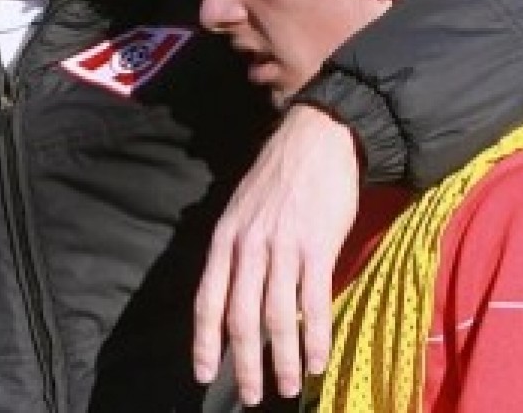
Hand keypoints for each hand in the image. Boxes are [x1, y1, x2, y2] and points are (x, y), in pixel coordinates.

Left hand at [193, 103, 360, 404]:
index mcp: (225, 238)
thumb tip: (233, 296)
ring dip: (283, 360)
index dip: (204, 341)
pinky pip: (313, 303)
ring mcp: (283, 248)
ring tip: (288, 387)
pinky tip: (318, 361)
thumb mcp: (241, 207)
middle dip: (243, 364)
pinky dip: (315, 338)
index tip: (204, 374)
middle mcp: (248, 246)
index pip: (208, 300)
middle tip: (250, 395)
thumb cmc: (279, 174)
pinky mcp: (318, 247)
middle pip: (241, 318)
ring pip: (278, 318)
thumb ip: (235, 249)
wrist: (317, 137)